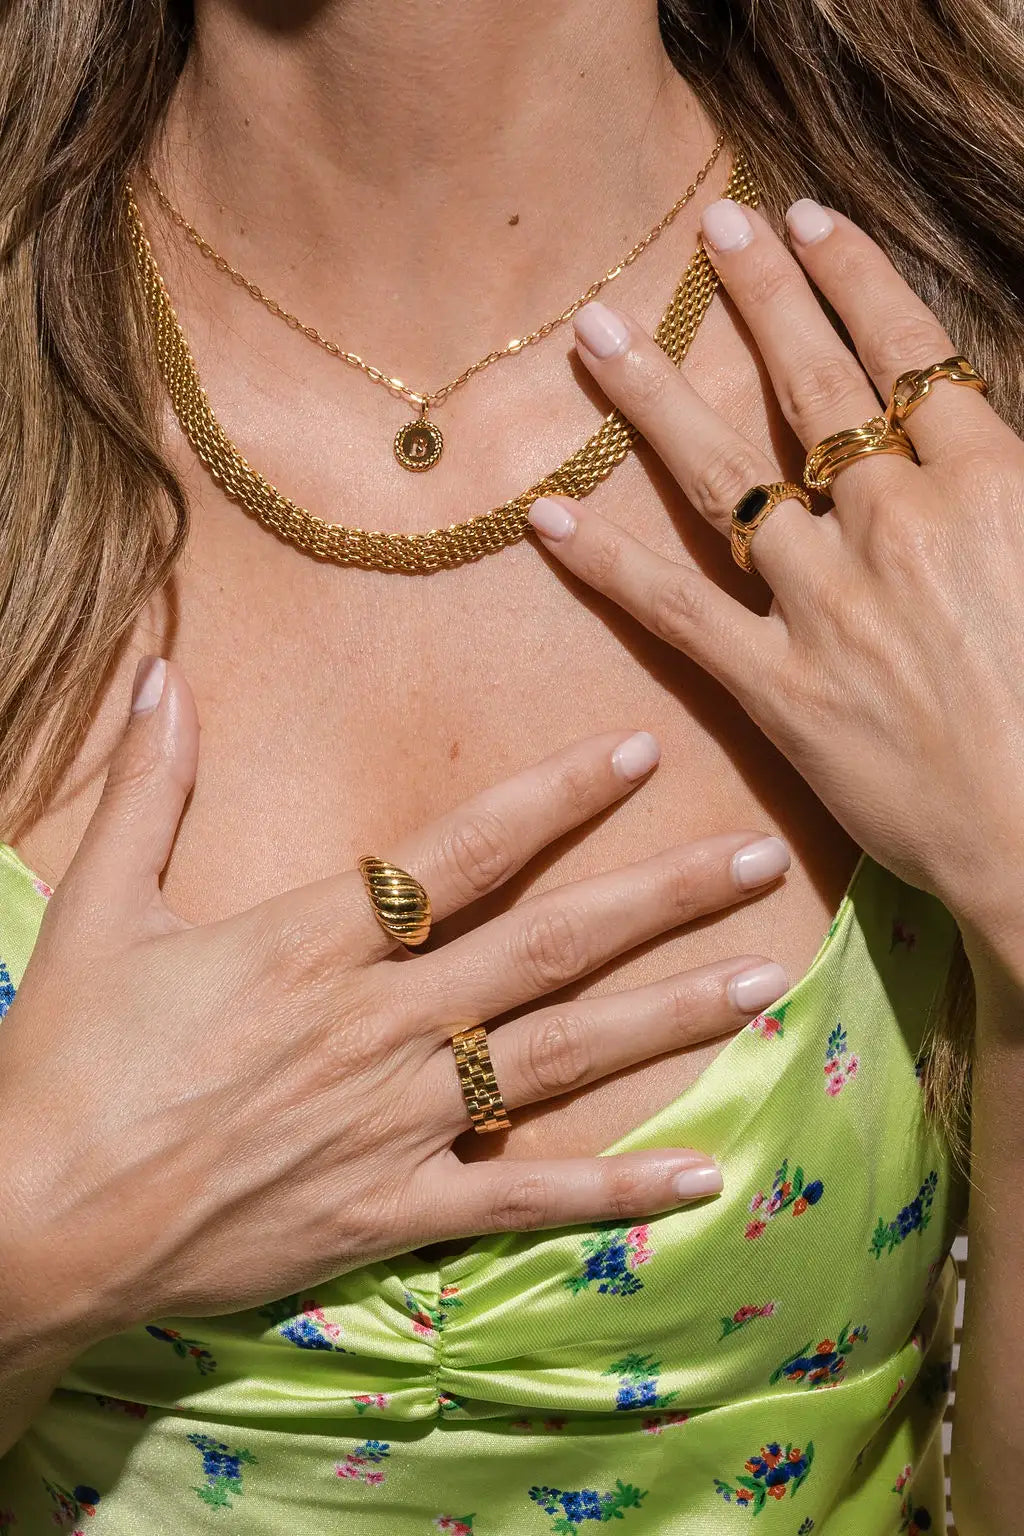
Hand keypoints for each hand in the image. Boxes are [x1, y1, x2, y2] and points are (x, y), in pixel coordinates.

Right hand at [0, 659, 789, 1350]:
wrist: (32, 1222)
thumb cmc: (67, 1061)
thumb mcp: (101, 910)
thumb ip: (149, 788)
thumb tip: (161, 674)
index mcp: (315, 942)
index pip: (464, 852)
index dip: (556, 799)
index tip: (636, 755)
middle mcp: (379, 1024)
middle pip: (546, 946)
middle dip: (657, 896)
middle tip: (756, 857)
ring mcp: (395, 1121)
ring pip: (558, 1057)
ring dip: (666, 1015)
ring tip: (761, 981)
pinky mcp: (391, 1210)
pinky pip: (520, 1195)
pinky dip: (613, 1187)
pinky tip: (699, 1175)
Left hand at [528, 197, 1023, 944]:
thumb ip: (1007, 479)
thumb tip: (967, 425)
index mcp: (989, 488)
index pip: (907, 354)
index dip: (851, 280)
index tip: (806, 223)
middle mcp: (899, 527)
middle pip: (815, 389)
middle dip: (760, 299)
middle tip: (709, 231)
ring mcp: (830, 606)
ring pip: (727, 478)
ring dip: (655, 400)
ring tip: (595, 335)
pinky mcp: (780, 688)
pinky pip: (676, 611)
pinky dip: (606, 564)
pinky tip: (547, 517)